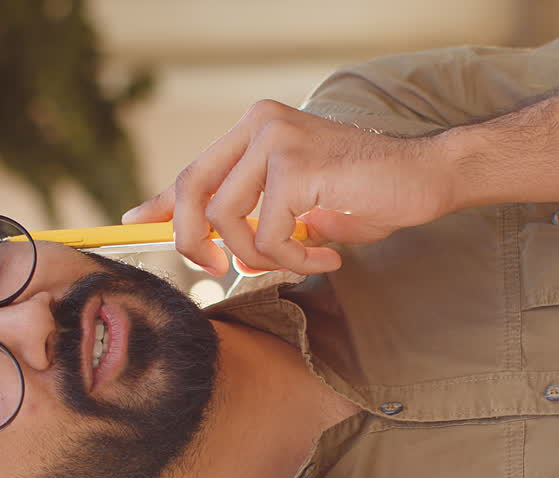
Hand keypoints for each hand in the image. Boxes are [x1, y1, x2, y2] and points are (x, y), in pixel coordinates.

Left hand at [121, 99, 452, 275]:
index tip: (133, 224)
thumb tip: (209, 249)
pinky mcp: (295, 166)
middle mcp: (259, 125)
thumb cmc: (364, 196)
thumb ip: (252, 218)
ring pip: (227, 221)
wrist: (425, 178)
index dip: (160, 203)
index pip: (194, 169)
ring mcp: (275, 140)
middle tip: (218, 271)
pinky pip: (268, 237)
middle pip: (190, 191)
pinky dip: (294, 261)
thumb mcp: (297, 207)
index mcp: (255, 128)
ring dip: (261, 258)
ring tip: (303, 260)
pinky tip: (328, 256)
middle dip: (190, 241)